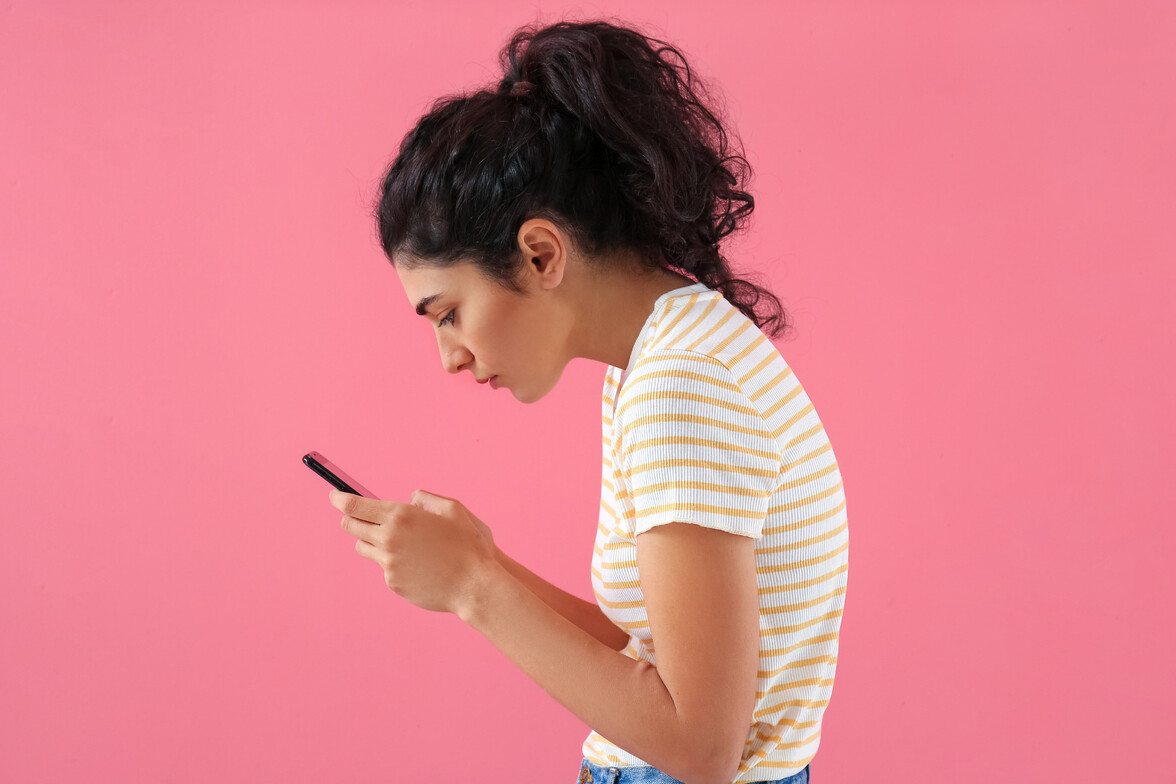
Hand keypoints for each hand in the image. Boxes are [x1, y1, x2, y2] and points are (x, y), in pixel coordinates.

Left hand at [331, 489, 499, 615]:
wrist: (475, 586)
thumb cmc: (468, 545)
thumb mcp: (452, 509)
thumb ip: (425, 499)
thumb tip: (408, 501)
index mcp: (401, 516)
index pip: (355, 505)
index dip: (340, 498)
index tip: (334, 496)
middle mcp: (389, 539)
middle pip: (350, 526)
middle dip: (351, 518)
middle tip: (358, 516)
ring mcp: (388, 564)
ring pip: (364, 548)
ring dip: (372, 541)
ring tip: (399, 542)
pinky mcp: (393, 583)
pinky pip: (384, 567)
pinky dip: (394, 562)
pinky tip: (418, 564)